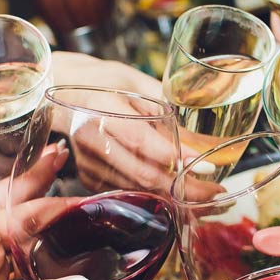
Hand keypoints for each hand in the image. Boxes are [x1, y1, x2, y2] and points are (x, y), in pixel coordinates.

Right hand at [46, 56, 221, 198]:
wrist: (63, 90)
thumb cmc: (106, 82)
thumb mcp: (139, 85)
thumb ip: (170, 113)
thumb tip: (206, 142)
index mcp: (102, 109)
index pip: (143, 140)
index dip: (177, 156)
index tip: (208, 166)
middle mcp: (91, 139)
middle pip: (143, 173)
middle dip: (185, 188)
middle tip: (216, 191)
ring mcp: (87, 162)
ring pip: (138, 188)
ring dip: (175, 198)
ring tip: (206, 197)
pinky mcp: (88, 176)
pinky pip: (127, 192)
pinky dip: (155, 196)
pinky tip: (178, 195)